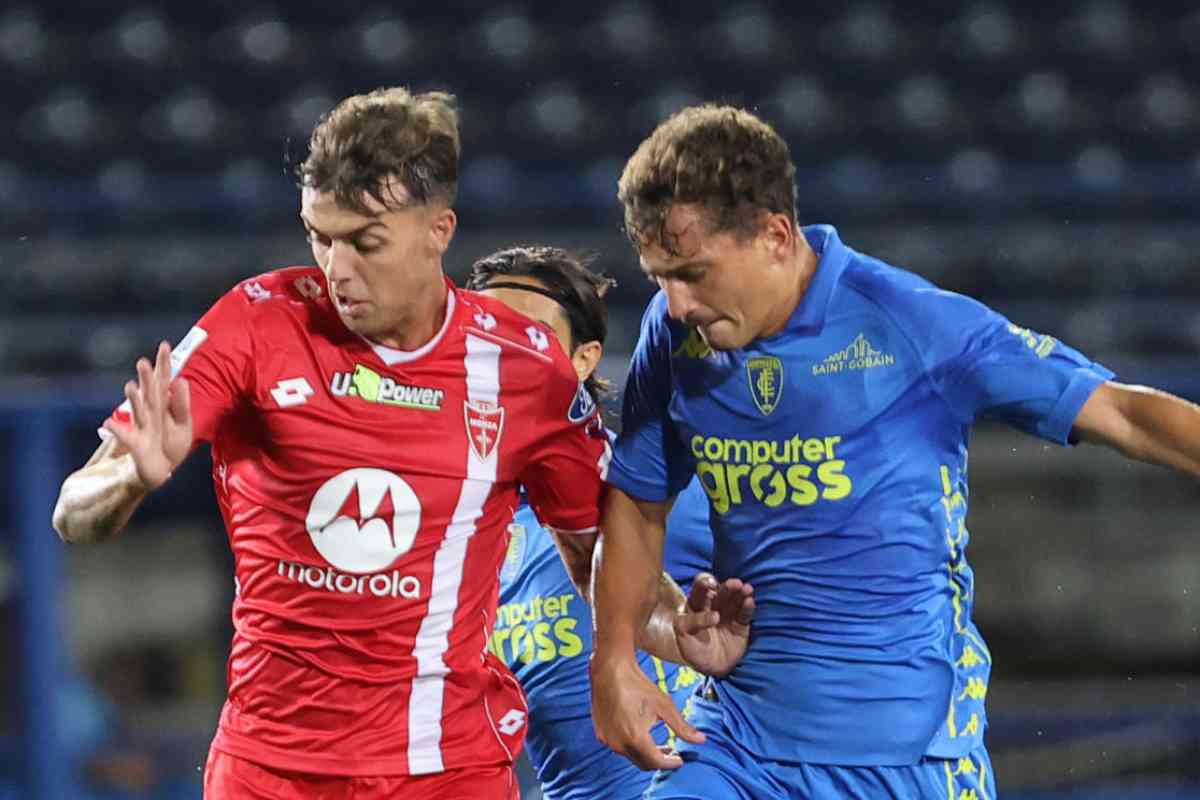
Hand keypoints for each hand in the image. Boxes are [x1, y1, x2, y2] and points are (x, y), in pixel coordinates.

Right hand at [102, 341, 192, 490]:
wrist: (158, 471)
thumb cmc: (169, 444)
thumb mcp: (182, 424)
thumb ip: (180, 403)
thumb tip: (180, 379)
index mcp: (161, 406)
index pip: (162, 381)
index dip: (164, 365)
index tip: (165, 345)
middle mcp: (149, 413)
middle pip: (149, 393)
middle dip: (147, 378)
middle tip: (144, 361)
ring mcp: (141, 429)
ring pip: (138, 412)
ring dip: (134, 400)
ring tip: (130, 386)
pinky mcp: (136, 445)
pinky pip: (126, 437)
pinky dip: (118, 430)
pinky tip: (108, 422)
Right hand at [590, 652, 703, 769]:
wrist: (610, 669)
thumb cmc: (638, 685)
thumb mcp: (664, 705)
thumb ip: (682, 727)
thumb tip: (701, 740)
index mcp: (636, 739)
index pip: (657, 762)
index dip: (670, 763)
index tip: (680, 759)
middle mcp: (619, 744)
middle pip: (643, 763)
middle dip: (659, 760)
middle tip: (672, 752)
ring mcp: (607, 739)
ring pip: (630, 755)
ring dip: (645, 753)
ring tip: (657, 743)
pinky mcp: (600, 732)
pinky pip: (619, 746)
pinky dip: (631, 745)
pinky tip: (639, 732)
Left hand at [674, 572, 754, 676]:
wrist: (708, 669)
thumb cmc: (692, 649)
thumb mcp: (683, 634)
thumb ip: (693, 621)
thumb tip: (715, 616)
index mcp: (695, 605)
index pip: (700, 589)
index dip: (704, 582)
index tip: (710, 583)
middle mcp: (713, 606)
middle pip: (720, 592)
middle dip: (727, 587)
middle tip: (735, 584)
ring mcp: (728, 615)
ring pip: (734, 600)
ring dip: (740, 593)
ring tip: (747, 589)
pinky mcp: (740, 625)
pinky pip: (744, 614)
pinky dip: (747, 607)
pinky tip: (749, 601)